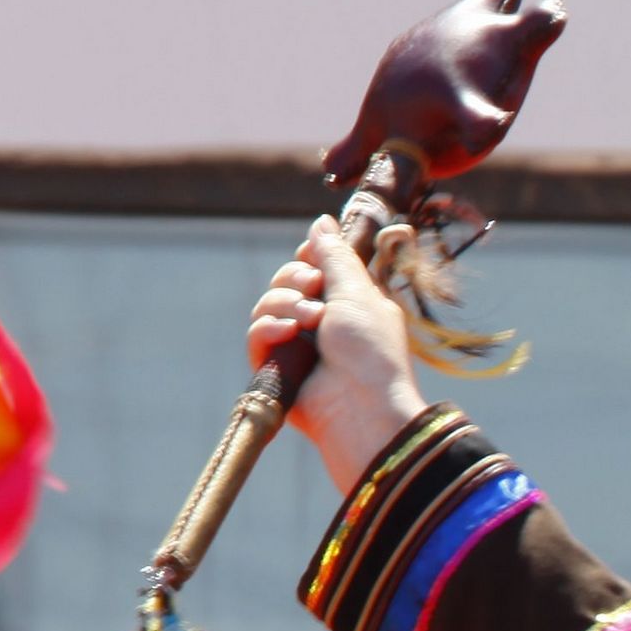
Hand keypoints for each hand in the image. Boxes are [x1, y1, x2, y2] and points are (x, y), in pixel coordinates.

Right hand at [249, 215, 425, 493]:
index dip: (311, 258)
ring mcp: (298, 345)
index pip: (315, 266)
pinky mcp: (278, 367)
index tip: (317, 260)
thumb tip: (321, 222)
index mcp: (349, 303)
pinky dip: (268, 328)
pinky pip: (257, 334)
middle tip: (316, 288)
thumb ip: (335, 256)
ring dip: (284, 303)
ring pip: (268, 303)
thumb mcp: (358, 293)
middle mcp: (322, 322)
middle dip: (296, 278)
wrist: (362, 408)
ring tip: (309, 320)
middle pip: (287, 280)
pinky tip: (286, 334)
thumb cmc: (372, 353)